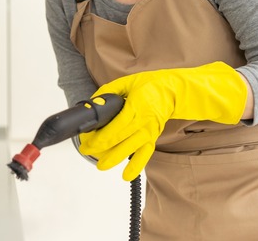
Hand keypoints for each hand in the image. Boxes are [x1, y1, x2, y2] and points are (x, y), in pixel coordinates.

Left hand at [78, 61, 246, 180]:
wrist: (172, 91)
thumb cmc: (148, 85)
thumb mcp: (126, 82)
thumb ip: (108, 92)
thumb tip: (93, 103)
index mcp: (136, 106)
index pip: (116, 125)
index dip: (101, 135)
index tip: (88, 140)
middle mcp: (144, 121)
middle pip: (121, 139)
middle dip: (101, 147)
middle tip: (86, 150)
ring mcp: (149, 131)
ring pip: (131, 149)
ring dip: (115, 158)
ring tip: (101, 166)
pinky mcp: (153, 138)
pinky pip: (145, 154)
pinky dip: (136, 166)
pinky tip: (126, 176)